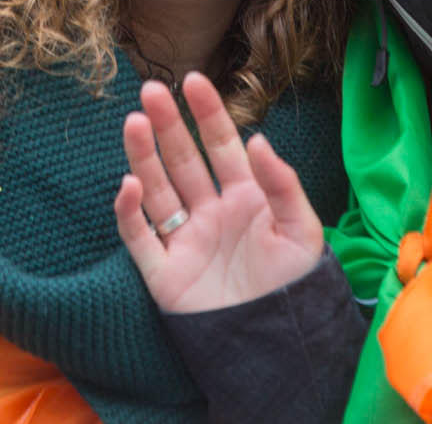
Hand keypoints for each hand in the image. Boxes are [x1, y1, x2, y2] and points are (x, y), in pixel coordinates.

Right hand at [113, 72, 324, 314]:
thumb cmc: (294, 291)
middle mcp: (210, 212)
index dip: (208, 114)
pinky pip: (140, 237)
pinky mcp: (163, 272)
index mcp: (245, 199)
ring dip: (143, 156)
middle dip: (168, 124)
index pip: (222, 146)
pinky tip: (129, 185)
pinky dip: (130, 212)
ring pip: (157, 188)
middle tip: (151, 91)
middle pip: (182, 160)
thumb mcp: (302, 233)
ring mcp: (185, 239)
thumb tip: (257, 140)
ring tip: (133, 122)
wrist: (276, 349)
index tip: (193, 81)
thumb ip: (283, 185)